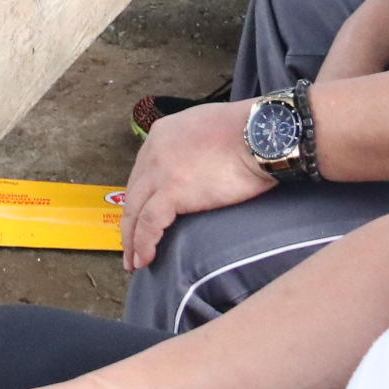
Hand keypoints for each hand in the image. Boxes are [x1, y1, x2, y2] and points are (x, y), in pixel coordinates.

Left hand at [119, 98, 272, 269]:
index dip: (140, 197)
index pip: (142, 171)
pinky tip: (145, 260)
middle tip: (130, 245)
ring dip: (132, 240)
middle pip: (133, 192)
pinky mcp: (172, 191)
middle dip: (130, 221)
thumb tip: (197, 164)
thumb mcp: (206, 126)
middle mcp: (154, 150)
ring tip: (134, 262)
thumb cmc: (247, 132)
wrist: (259, 135)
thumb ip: (192, 145)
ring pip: (135, 210)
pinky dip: (143, 244)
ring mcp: (160, 170)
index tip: (140, 216)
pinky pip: (149, 224)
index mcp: (162, 134)